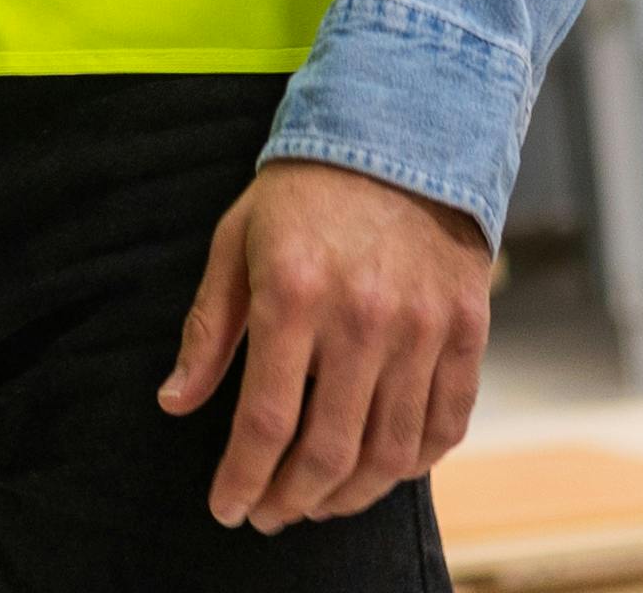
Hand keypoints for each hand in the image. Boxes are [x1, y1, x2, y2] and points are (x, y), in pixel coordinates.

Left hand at [158, 159, 492, 531]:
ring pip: (390, 453)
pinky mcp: (467, 329)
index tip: (228, 508)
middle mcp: (362, 319)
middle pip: (329, 451)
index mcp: (294, 295)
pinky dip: (415, 462)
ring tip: (320, 502)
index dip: (243, 479)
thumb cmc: (305, 189)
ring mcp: (422, 328)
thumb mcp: (237, 240)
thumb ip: (209, 328)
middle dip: (292, 499)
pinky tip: (383, 468)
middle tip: (271, 514)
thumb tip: (175, 403)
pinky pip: (446, 424)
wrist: (403, 128)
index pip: (266, 421)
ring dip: (350, 496)